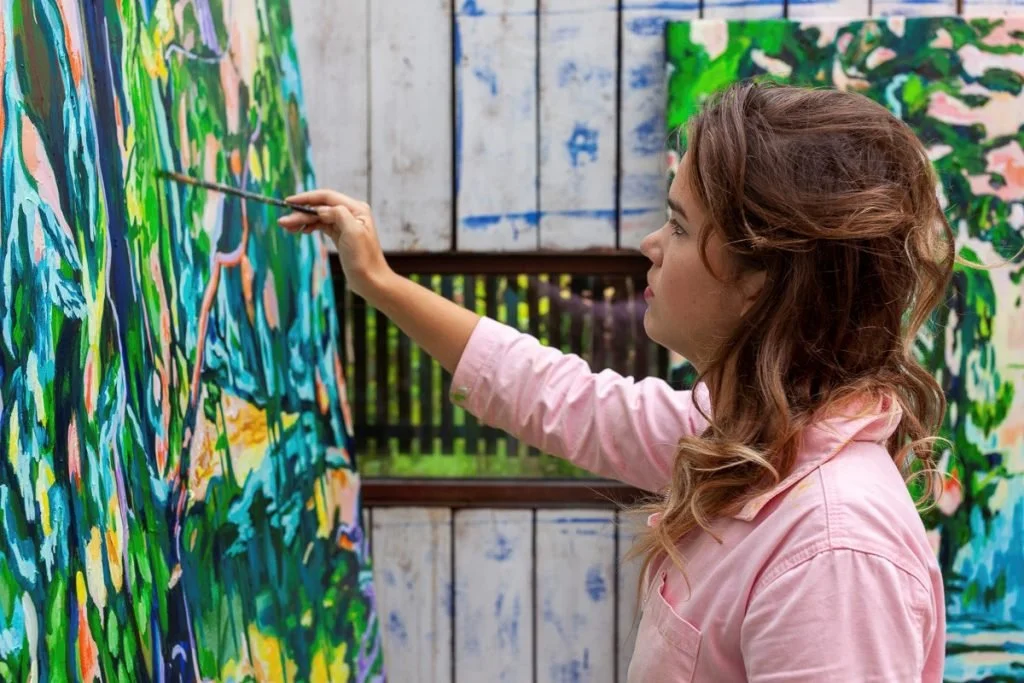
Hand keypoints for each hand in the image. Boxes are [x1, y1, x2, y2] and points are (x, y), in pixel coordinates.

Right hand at [277, 190, 393, 299]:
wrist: (371, 281)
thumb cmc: (364, 258)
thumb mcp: (353, 232)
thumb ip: (338, 214)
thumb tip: (320, 209)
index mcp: (356, 209)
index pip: (327, 197)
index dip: (307, 198)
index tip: (288, 202)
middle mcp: (351, 213)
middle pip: (320, 207)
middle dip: (301, 213)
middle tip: (283, 222)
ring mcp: (345, 224)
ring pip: (319, 216)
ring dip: (302, 220)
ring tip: (287, 227)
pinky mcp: (340, 235)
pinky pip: (321, 225)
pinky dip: (309, 226)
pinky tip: (301, 230)